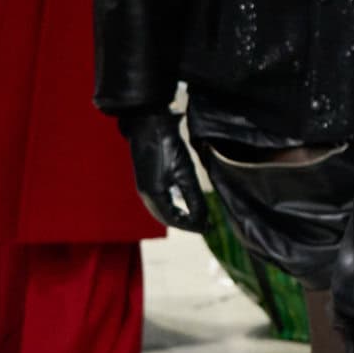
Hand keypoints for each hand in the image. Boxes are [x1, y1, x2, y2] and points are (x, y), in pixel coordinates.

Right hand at [121, 108, 205, 231]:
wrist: (148, 124)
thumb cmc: (167, 146)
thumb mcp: (185, 173)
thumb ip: (194, 198)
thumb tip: (202, 220)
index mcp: (154, 195)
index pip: (174, 220)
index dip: (192, 226)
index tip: (209, 228)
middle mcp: (146, 194)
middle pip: (166, 218)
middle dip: (186, 223)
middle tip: (206, 226)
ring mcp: (144, 186)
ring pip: (161, 210)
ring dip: (178, 216)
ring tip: (196, 218)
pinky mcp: (146, 179)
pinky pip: (159, 201)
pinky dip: (171, 206)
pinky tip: (182, 204)